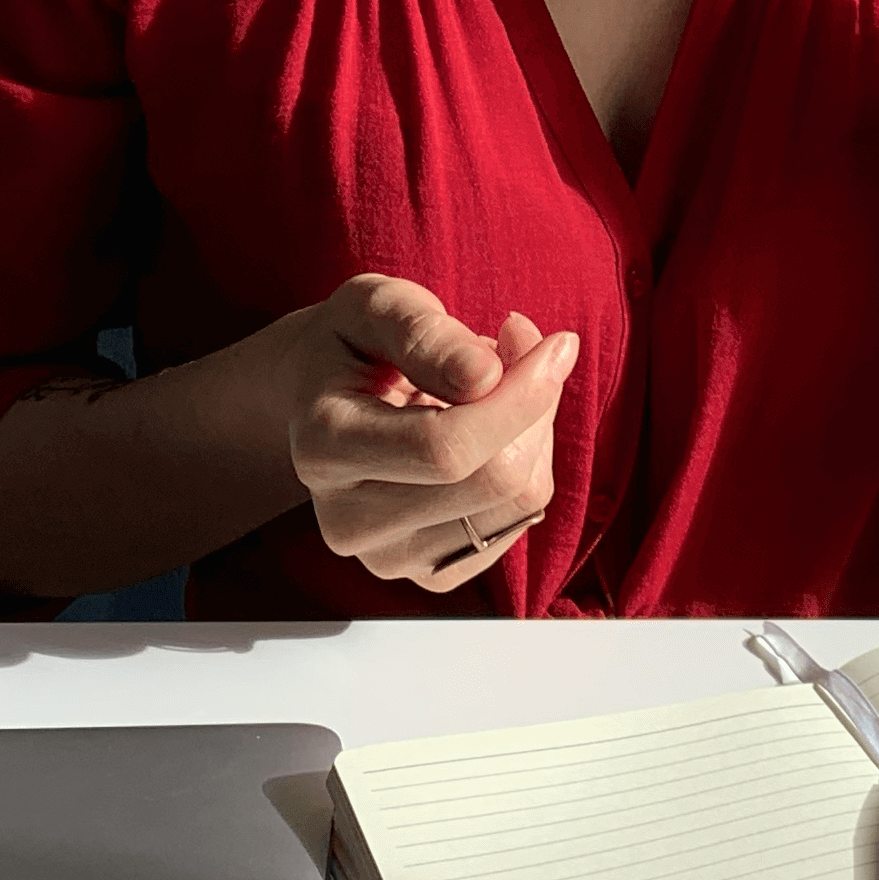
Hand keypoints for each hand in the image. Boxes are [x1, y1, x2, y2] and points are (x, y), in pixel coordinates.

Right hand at [281, 274, 578, 590]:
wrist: (327, 398)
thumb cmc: (356, 343)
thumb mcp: (378, 306)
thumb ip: (425, 334)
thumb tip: (486, 376)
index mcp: (324, 448)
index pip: (445, 448)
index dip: (519, 397)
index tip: (554, 345)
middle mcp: (347, 520)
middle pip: (494, 481)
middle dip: (532, 406)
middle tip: (521, 350)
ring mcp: (389, 557)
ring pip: (520, 502)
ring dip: (534, 431)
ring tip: (495, 386)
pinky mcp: (431, 573)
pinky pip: (521, 519)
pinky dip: (529, 463)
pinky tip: (492, 432)